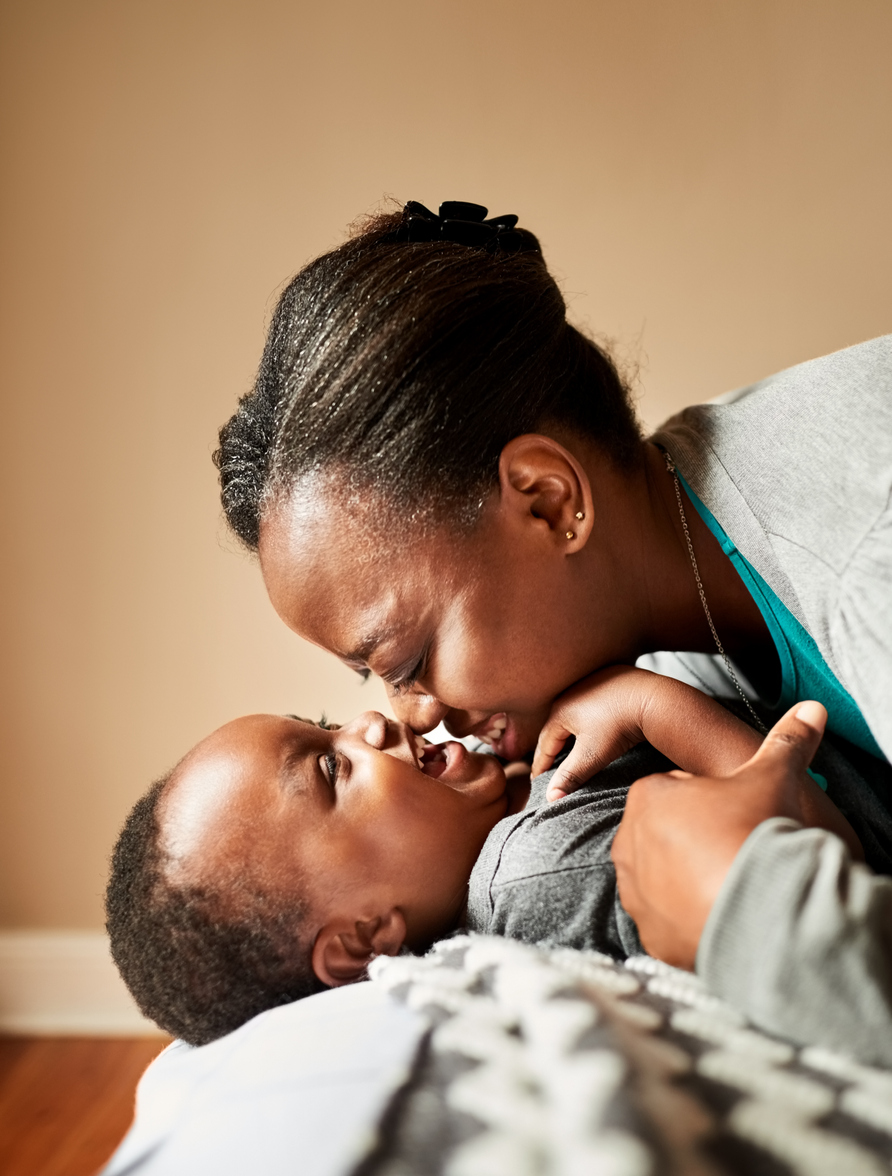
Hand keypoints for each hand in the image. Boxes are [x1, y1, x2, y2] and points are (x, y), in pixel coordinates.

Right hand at [532, 666, 653, 800]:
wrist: (653, 698)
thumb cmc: (618, 726)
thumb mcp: (591, 755)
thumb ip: (570, 776)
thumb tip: (551, 799)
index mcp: (560, 711)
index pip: (544, 744)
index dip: (541, 765)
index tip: (537, 781)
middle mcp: (570, 694)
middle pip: (556, 728)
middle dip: (552, 747)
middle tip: (551, 767)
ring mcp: (590, 683)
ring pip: (574, 714)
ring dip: (571, 731)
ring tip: (572, 748)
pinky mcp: (608, 679)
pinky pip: (592, 702)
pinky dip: (589, 716)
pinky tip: (597, 724)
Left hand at [611, 701, 831, 969]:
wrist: (762, 910)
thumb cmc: (755, 834)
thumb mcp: (773, 777)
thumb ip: (785, 742)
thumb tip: (810, 710)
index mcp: (647, 799)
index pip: (675, 789)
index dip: (709, 799)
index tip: (736, 812)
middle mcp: (628, 845)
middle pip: (666, 833)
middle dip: (694, 838)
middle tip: (735, 846)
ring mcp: (636, 893)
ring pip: (662, 877)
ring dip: (688, 878)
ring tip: (730, 880)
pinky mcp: (650, 934)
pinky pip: (666, 920)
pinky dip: (688, 917)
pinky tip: (721, 911)